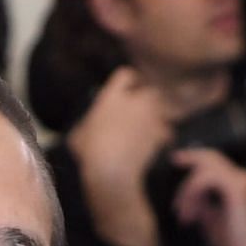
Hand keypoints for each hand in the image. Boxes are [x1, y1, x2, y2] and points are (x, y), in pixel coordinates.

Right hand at [66, 66, 174, 192]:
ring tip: (151, 125)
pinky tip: (158, 143)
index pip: (125, 74)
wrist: (112, 170)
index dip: (128, 80)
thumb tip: (86, 126)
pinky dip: (164, 136)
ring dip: (158, 115)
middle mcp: (134, 102)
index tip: (127, 88)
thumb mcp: (78, 135)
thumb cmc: (89, 151)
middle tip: (142, 109)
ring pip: (162, 108)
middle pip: (150, 89)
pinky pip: (167, 130)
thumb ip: (86, 124)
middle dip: (148, 98)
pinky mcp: (159, 134)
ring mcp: (149, 117)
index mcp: (112, 97)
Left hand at [168, 147, 245, 245]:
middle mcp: (243, 178)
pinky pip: (205, 180)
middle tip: (174, 161)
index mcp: (238, 184)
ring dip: (187, 192)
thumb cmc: (232, 242)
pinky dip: (192, 194)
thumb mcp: (209, 218)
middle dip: (190, 157)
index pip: (216, 162)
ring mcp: (241, 181)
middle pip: (211, 157)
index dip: (196, 158)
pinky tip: (190, 216)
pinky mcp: (237, 189)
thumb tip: (188, 194)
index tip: (177, 160)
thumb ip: (201, 203)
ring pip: (204, 171)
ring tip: (183, 216)